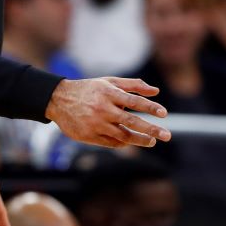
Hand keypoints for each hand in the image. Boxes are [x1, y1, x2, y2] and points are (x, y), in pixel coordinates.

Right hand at [46, 77, 170, 148]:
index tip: (164, 113)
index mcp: (108, 93)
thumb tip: (156, 91)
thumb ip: (133, 85)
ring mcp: (96, 124)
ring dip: (140, 140)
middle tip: (167, 136)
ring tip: (152, 141)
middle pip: (131, 121)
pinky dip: (124, 143)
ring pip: (123, 136)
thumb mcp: (109, 82)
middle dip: (151, 129)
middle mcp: (103, 109)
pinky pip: (111, 143)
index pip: (134, 101)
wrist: (58, 100)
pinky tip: (132, 141)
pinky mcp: (89, 136)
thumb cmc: (89, 89)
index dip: (150, 107)